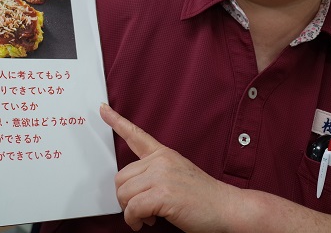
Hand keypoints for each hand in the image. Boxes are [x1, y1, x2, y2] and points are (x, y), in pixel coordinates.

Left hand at [99, 104, 240, 231]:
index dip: (116, 121)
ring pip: (124, 194)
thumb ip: (156, 173)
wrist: (229, 208)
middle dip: (125, 198)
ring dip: (131, 212)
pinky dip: (135, 221)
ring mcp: (162, 176)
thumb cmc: (205, 198)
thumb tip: (133, 188)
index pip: (136, 135)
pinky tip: (147, 222)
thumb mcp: (179, 175)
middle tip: (140, 209)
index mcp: (164, 154)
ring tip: (147, 217)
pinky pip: (132, 209)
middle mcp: (161, 161)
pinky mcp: (163, 195)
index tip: (102, 109)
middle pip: (120, 178)